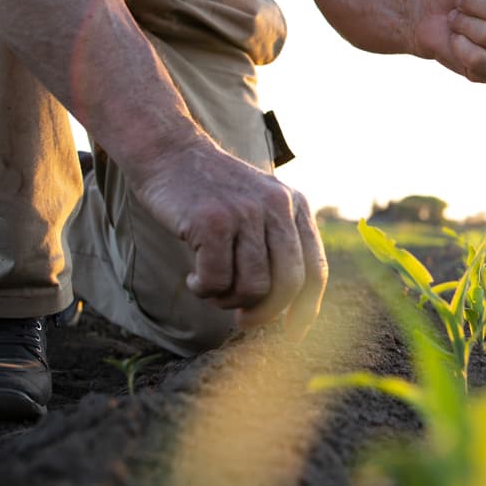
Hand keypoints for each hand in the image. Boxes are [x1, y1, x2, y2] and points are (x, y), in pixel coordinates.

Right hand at [130, 139, 327, 340]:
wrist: (170, 152)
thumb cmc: (212, 191)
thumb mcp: (258, 205)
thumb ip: (275, 243)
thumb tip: (282, 306)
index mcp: (295, 207)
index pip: (315, 269)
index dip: (307, 308)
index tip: (294, 333)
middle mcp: (278, 208)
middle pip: (287, 285)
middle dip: (265, 314)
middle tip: (242, 321)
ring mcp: (246, 213)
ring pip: (252, 288)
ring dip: (227, 300)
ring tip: (209, 285)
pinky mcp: (213, 221)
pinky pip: (217, 280)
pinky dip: (203, 289)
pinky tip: (193, 276)